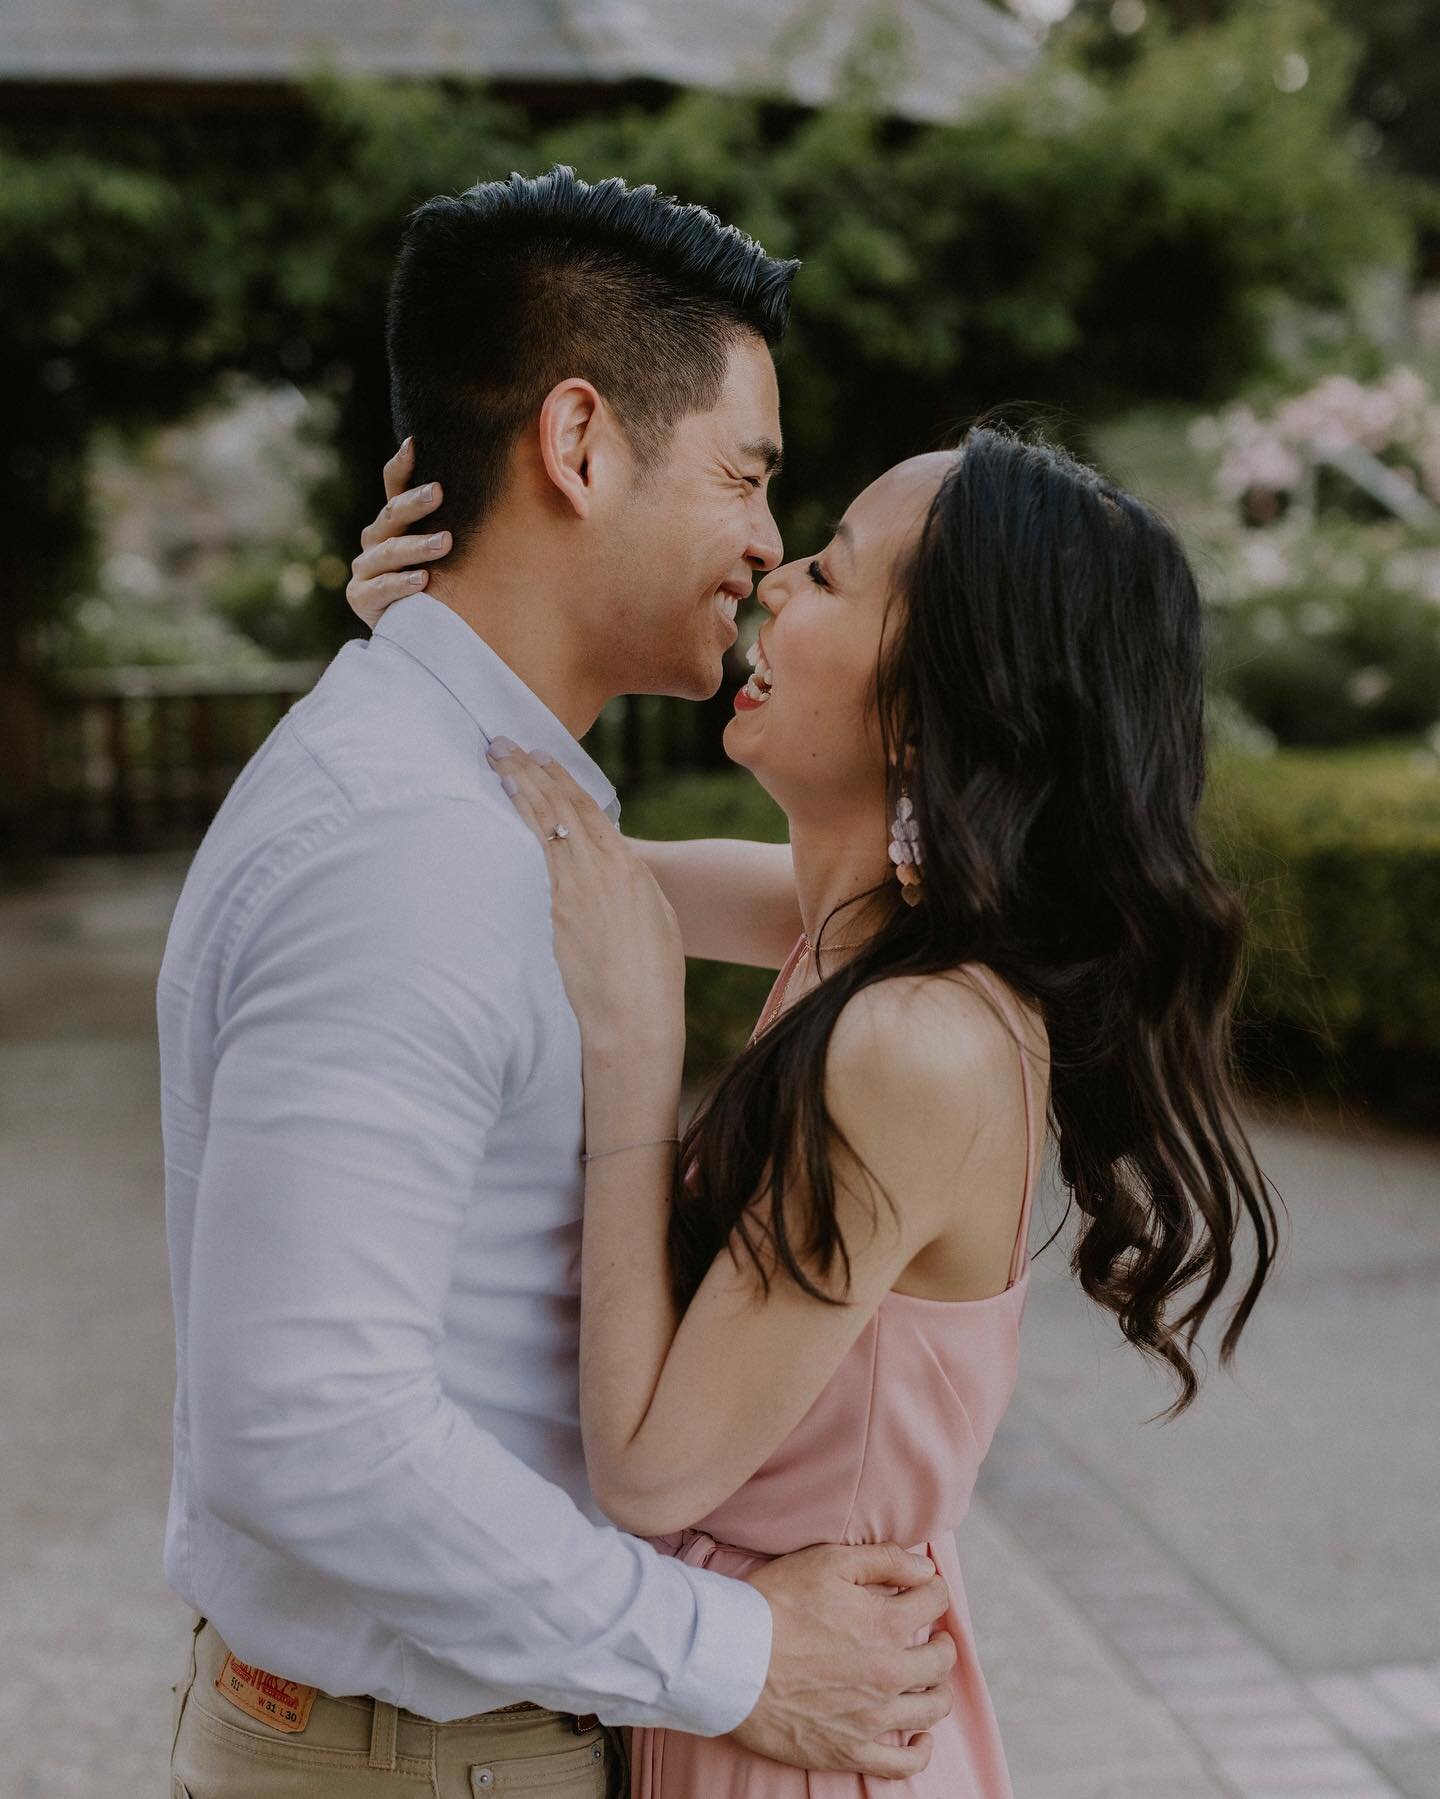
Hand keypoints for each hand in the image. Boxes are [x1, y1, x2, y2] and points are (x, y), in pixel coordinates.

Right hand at [345, 437, 450, 628]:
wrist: (418, 634)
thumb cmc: (444, 585)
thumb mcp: (453, 552)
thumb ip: (462, 523)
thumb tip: (504, 485)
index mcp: (395, 522)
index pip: (394, 486)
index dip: (401, 465)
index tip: (415, 443)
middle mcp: (376, 539)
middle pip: (392, 514)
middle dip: (415, 503)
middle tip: (440, 492)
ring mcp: (366, 568)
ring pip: (388, 551)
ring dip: (416, 546)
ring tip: (444, 543)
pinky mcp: (360, 597)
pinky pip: (379, 588)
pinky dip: (400, 584)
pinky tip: (422, 581)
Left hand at [487, 743, 685, 1059]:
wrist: (635, 1016)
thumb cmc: (650, 978)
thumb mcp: (654, 921)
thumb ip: (629, 887)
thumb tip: (611, 869)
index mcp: (629, 869)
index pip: (589, 811)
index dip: (563, 780)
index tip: (542, 757)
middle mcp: (603, 869)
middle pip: (562, 807)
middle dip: (532, 770)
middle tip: (504, 742)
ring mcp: (577, 887)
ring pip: (545, 823)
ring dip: (519, 787)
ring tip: (497, 760)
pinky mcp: (556, 909)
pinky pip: (534, 855)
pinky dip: (519, 823)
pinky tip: (503, 803)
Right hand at [733, 1542, 956, 1778]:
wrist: (730, 1661)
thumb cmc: (774, 1605)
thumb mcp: (827, 1562)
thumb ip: (883, 1560)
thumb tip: (926, 1567)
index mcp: (885, 1623)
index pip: (935, 1602)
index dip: (933, 1590)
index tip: (924, 1590)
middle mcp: (889, 1673)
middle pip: (941, 1659)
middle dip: (941, 1640)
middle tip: (929, 1634)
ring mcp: (873, 1718)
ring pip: (933, 1708)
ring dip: (938, 1688)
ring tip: (926, 1678)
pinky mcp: (851, 1750)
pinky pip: (904, 1763)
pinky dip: (921, 1750)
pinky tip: (920, 1736)